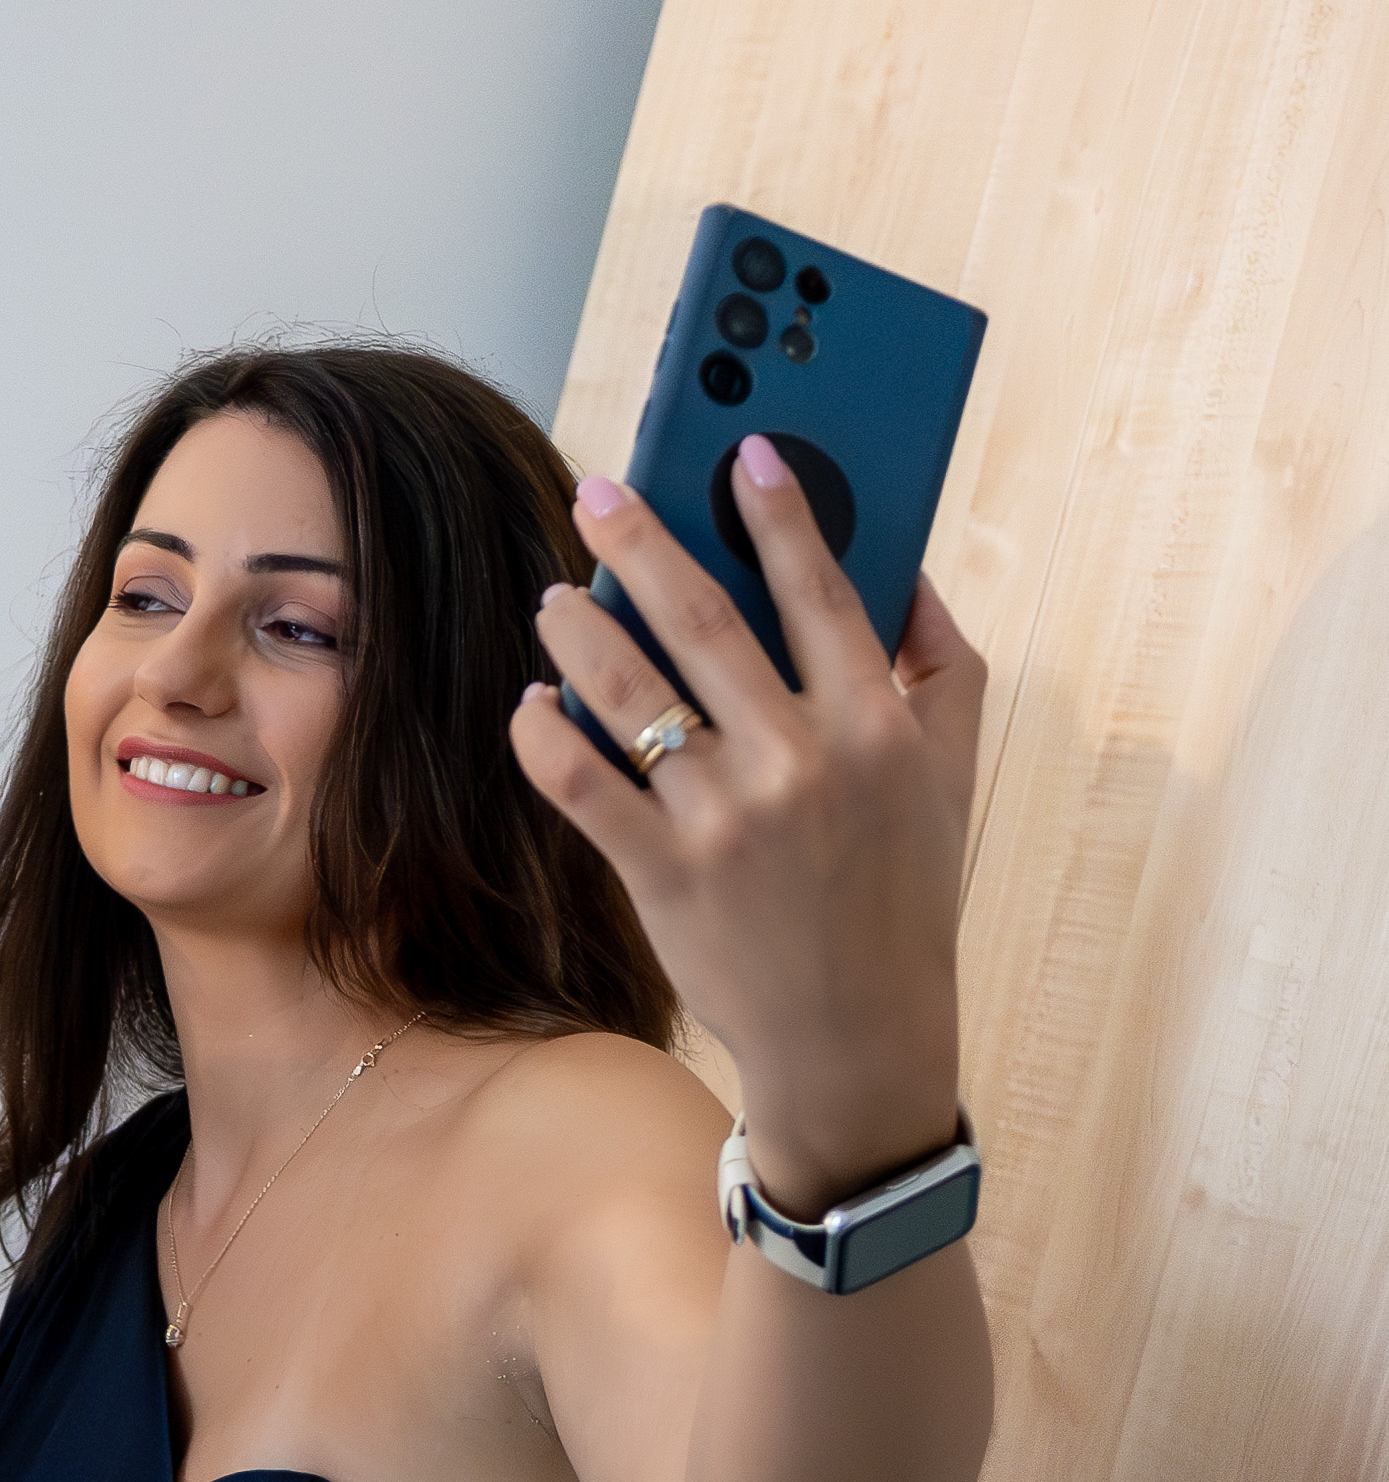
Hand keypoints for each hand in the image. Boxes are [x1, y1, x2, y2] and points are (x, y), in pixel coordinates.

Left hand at [514, 438, 986, 1208]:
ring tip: (554, 599)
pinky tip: (531, 704)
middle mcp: (800, 761)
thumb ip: (939, 663)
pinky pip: (582, 784)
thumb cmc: (904, 891)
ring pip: (630, 693)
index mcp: (875, 725)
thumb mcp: (949, 774)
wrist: (859, 1033)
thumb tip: (905, 564)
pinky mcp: (663, 873)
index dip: (780, 513)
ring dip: (579, 631)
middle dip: (642, 543)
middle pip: (705, 622)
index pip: (822, 592)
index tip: (742, 449)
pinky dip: (546, 735)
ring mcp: (725, 817)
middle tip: (597, 494)